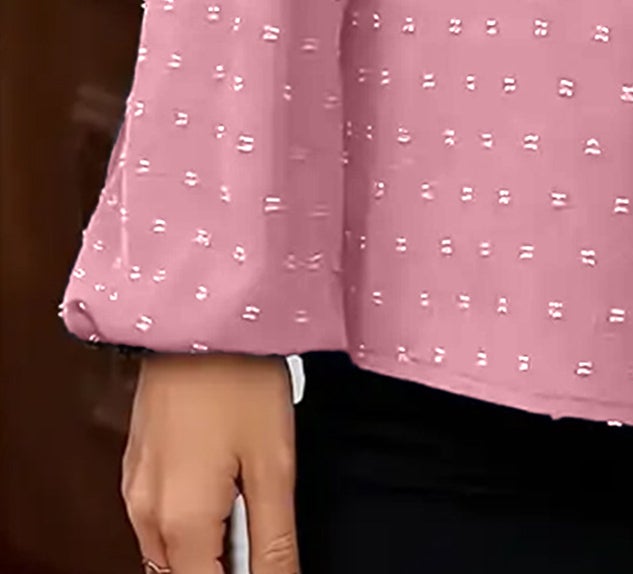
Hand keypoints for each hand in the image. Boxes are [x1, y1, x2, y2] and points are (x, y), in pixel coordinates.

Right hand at [122, 352, 298, 573]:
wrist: (195, 308)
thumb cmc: (239, 376)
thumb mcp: (274, 463)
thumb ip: (275, 541)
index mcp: (179, 525)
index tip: (269, 563)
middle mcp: (144, 515)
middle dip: (223, 569)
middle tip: (264, 536)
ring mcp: (134, 489)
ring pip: (167, 553)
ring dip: (206, 549)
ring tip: (248, 504)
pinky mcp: (136, 464)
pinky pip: (158, 519)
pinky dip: (189, 523)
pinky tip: (224, 487)